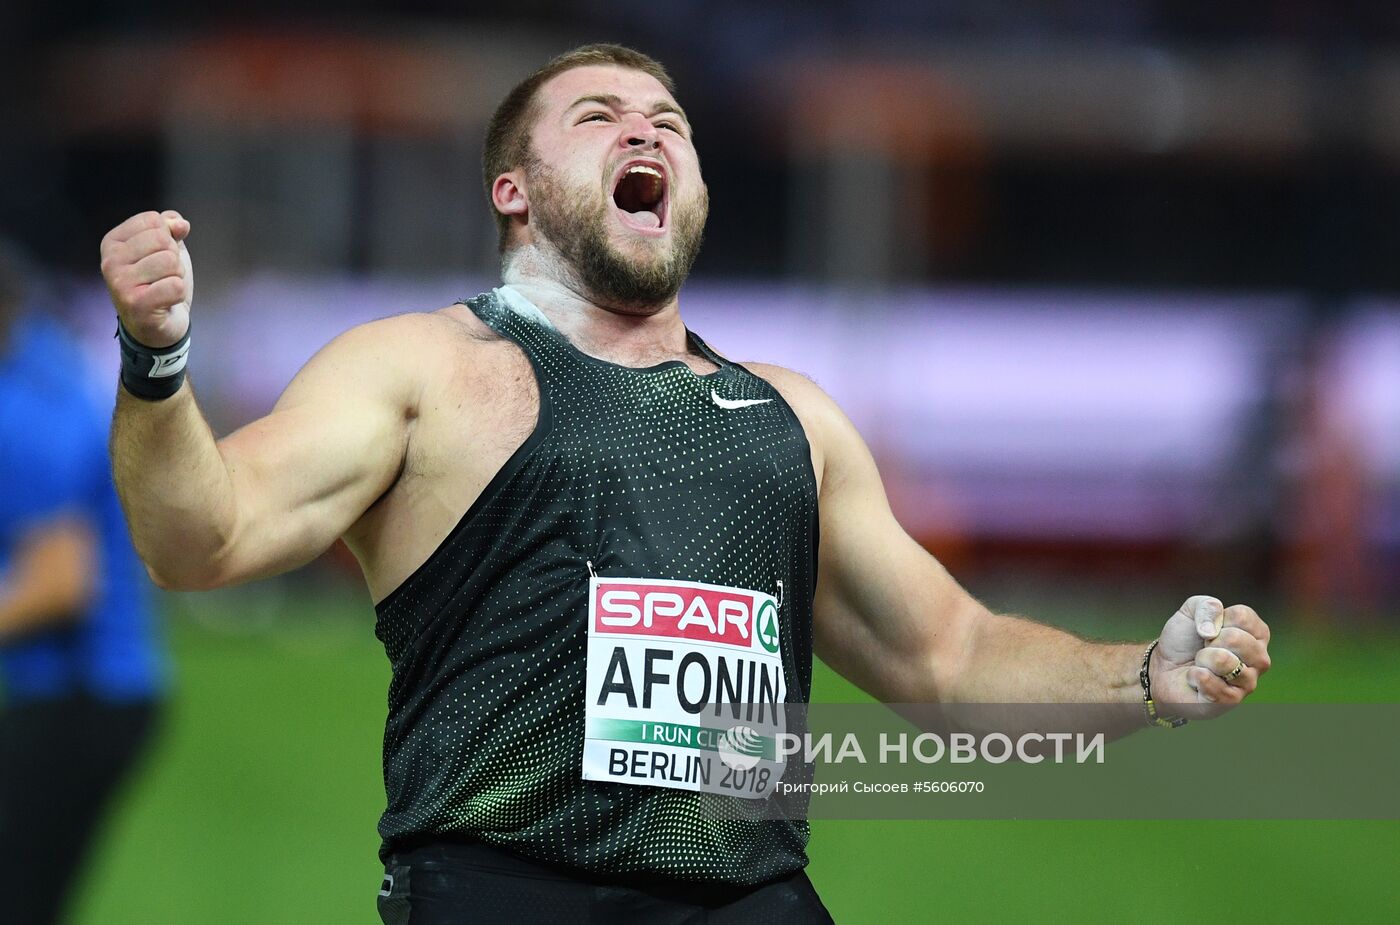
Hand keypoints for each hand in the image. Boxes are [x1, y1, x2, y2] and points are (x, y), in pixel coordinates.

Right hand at [100, 210, 193, 347]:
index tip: (157, 257)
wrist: (158, 326)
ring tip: (163, 288)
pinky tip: (166, 301)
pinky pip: (176, 286)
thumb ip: (170, 227)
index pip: (153, 220)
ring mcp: (120, 283)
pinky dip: (179, 294)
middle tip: (163, 277)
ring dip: (177, 277)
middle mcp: (110, 261)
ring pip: (171, 262)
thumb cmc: (159, 283)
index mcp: (112, 242)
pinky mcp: (135, 304)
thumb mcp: (165, 248)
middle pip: (163, 240)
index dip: (168, 237)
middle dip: (174, 259)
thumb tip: (180, 224)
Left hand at [1150, 595, 1271, 714]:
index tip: (1209, 629)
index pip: (1243, 617)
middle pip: (1236, 639)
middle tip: (1203, 649)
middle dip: (1209, 641)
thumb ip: (1206, 605)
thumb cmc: (1184, 640)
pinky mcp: (1230, 701)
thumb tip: (1213, 629)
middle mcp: (1260, 659)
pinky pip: (1209, 681)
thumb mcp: (1190, 612)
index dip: (1217, 620)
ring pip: (1224, 661)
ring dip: (1202, 659)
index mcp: (1256, 634)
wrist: (1163, 667)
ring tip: (1200, 664)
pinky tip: (1196, 680)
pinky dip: (1194, 676)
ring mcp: (1248, 682)